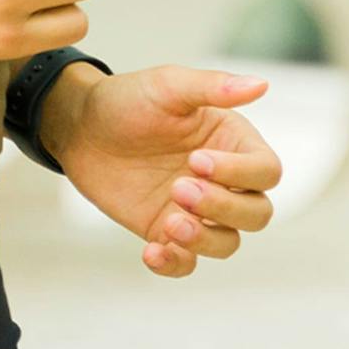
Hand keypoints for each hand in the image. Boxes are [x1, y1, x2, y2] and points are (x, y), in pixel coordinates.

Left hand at [50, 64, 280, 277]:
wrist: (81, 127)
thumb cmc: (128, 99)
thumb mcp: (168, 86)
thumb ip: (213, 86)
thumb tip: (261, 84)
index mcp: (233, 143)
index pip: (266, 171)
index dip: (240, 173)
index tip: (194, 159)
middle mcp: (223, 180)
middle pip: (257, 213)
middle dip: (224, 207)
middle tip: (178, 188)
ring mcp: (197, 210)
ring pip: (228, 243)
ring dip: (204, 240)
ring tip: (169, 224)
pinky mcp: (166, 231)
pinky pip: (186, 262)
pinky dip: (174, 264)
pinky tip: (151, 252)